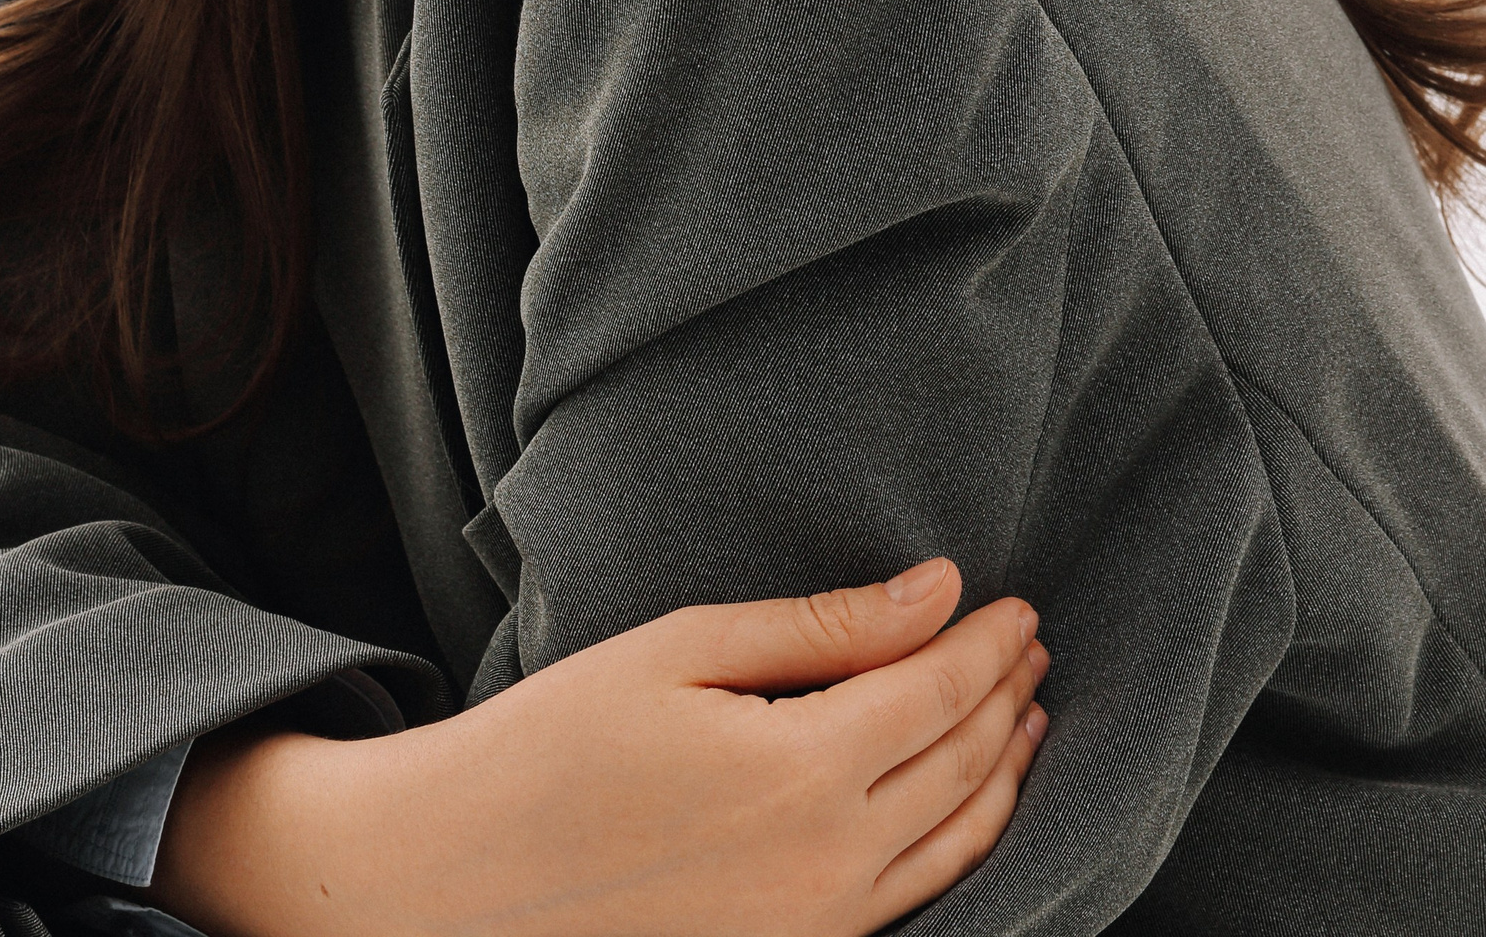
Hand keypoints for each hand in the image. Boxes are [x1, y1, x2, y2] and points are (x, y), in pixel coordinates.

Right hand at [153, 557, 1047, 936]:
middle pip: (963, 769)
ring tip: (1026, 713)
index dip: (987, 644)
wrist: (459, 882)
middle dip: (1006, 699)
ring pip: (959, 845)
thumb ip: (822, 627)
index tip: (1018, 601)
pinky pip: (916, 898)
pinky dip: (965, 842)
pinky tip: (968, 803)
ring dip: (1003, 771)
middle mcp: (831, 867)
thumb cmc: (554, 744)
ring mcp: (818, 930)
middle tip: (1030, 645)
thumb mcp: (681, 650)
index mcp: (803, 774)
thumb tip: (937, 589)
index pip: (939, 695)